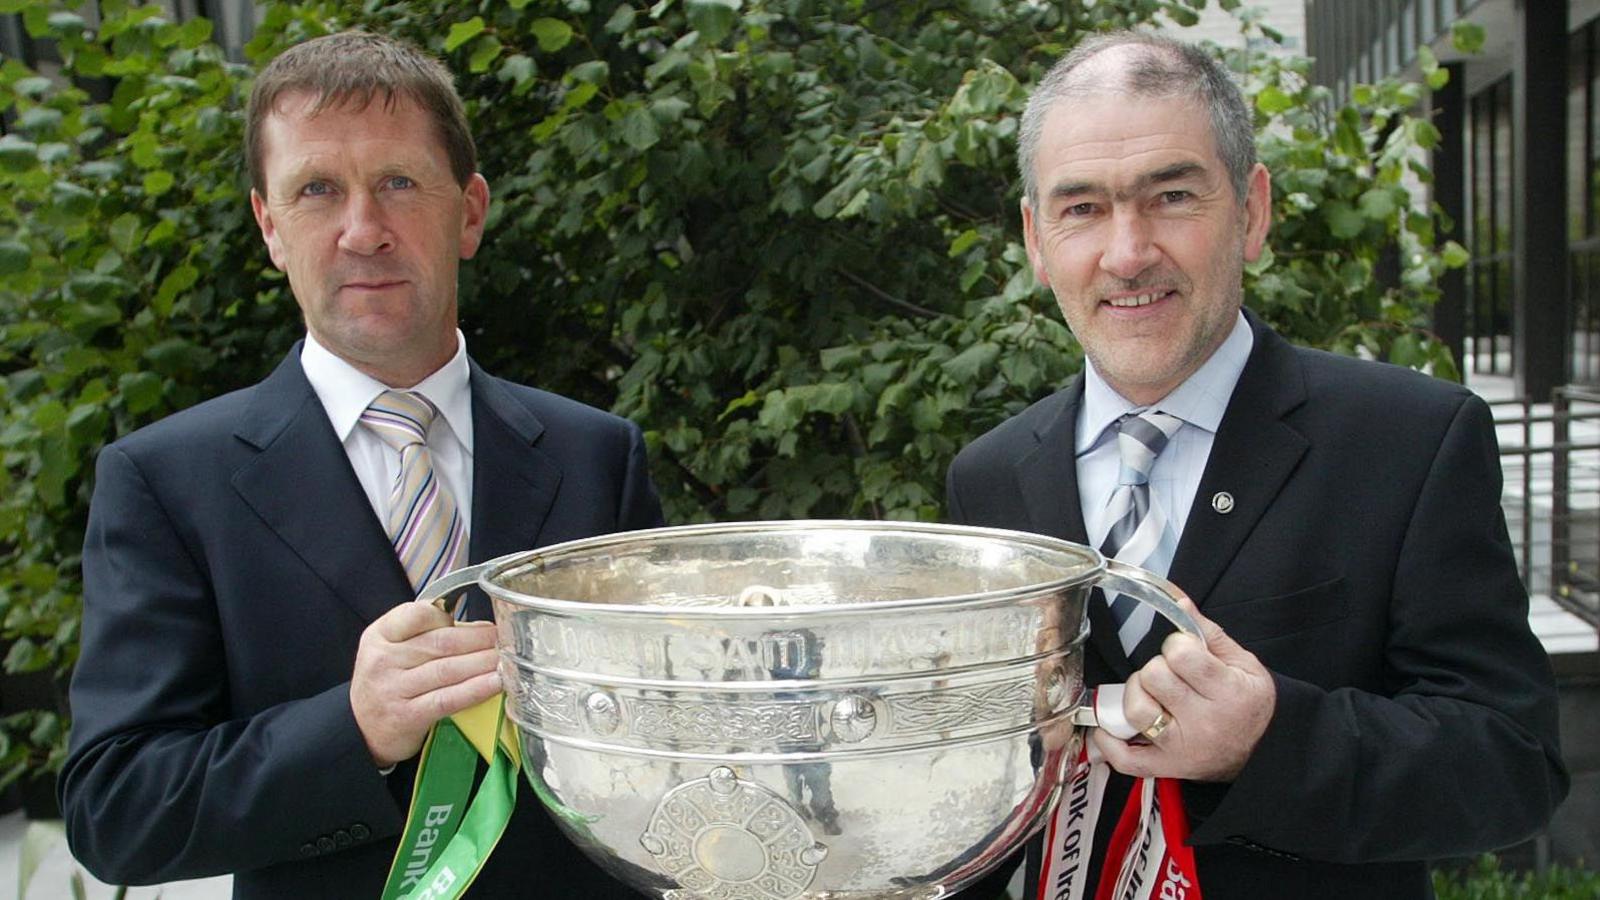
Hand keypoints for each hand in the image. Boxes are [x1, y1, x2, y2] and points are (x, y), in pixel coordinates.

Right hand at [350, 602, 502, 767]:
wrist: (359, 730)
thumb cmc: (388, 682)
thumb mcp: (391, 650)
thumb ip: (426, 635)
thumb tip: (482, 629)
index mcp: (380, 635)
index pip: (418, 614)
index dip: (452, 617)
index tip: (480, 623)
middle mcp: (383, 659)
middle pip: (442, 642)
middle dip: (481, 639)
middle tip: (508, 639)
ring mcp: (393, 688)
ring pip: (448, 669)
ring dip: (484, 663)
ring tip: (508, 659)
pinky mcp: (407, 716)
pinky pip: (448, 698)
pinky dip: (476, 690)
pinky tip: (496, 683)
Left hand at [1091, 597, 1274, 781]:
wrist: (1265, 751)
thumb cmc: (1249, 704)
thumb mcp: (1244, 664)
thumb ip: (1209, 633)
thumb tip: (1179, 601)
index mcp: (1228, 692)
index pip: (1181, 655)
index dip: (1176, 645)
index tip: (1183, 652)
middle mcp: (1204, 722)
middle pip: (1153, 677)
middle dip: (1157, 667)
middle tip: (1171, 675)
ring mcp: (1182, 748)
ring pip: (1136, 709)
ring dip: (1136, 695)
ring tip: (1152, 696)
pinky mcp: (1167, 767)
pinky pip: (1127, 759)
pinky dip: (1110, 744)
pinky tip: (1110, 727)